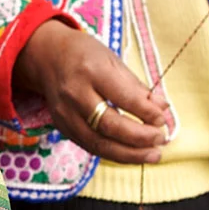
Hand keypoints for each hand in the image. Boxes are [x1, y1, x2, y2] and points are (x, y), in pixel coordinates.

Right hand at [13, 19, 168, 162]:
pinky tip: (132, 154)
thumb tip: (161, 109)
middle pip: (109, 125)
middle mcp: (75, 94)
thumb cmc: (84, 55)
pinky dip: (114, 153)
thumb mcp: (112, 60)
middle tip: (160, 139)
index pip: (124, 97)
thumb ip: (136, 86)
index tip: (162, 119)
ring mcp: (65, 114)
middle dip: (139, 137)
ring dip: (129, 154)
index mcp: (91, 70)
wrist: (46, 57)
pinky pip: (90, 146)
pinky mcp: (62, 127)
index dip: (147, 113)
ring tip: (152, 155)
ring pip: (99, 143)